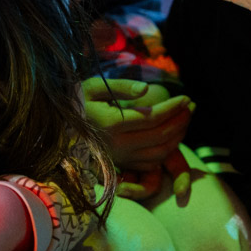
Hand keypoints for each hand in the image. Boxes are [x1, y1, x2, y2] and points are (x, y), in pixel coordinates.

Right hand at [82, 79, 194, 199]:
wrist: (59, 126)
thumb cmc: (79, 99)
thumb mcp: (95, 86)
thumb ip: (122, 87)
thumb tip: (147, 90)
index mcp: (111, 123)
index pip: (153, 118)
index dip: (174, 108)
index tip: (186, 98)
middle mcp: (116, 144)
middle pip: (160, 136)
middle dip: (180, 120)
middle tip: (191, 106)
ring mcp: (119, 157)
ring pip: (159, 153)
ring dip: (178, 136)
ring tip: (185, 118)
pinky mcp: (120, 164)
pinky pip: (151, 163)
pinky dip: (166, 151)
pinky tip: (171, 133)